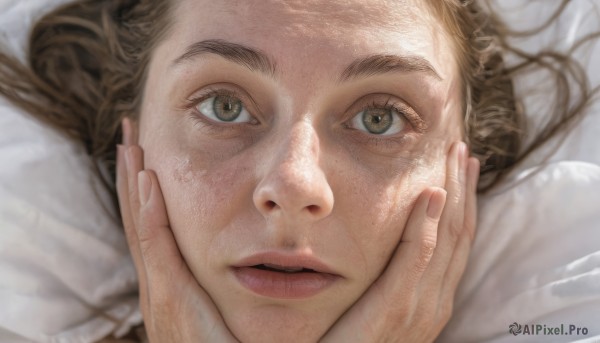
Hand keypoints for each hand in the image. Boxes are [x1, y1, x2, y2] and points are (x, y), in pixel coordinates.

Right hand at [116, 118, 238, 342]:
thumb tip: (292, 251)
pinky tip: (150, 180)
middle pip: (141, 219)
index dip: (149, 192)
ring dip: (136, 183)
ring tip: (131, 142)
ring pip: (142, 225)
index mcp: (177, 288)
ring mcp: (162, 294)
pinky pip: (155, 247)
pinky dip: (149, 213)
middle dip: (135, 176)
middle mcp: (162, 287)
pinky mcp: (172, 300)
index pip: (156, 229)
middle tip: (132, 134)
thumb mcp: (244, 312)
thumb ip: (260, 281)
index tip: (151, 155)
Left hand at [320, 141, 479, 342]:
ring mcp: (419, 308)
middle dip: (464, 190)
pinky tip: (432, 194)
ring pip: (446, 238)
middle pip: (458, 235)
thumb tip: (384, 246)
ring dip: (453, 194)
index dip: (461, 204)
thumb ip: (387, 280)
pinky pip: (417, 258)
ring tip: (455, 157)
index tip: (461, 169)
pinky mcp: (394, 309)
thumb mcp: (374, 309)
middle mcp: (433, 303)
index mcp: (430, 301)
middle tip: (463, 150)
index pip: (454, 244)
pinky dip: (428, 224)